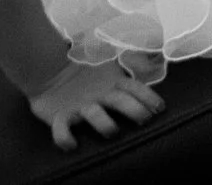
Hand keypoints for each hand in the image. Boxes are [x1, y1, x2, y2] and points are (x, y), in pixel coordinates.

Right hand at [30, 58, 162, 150]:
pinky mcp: (60, 115)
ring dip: (104, 123)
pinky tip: (72, 146)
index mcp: (114, 82)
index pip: (135, 87)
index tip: (160, 108)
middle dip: (134, 109)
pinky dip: (64, 137)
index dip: (148, 97)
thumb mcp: (111, 69)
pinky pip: (60, 128)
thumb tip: (152, 67)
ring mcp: (80, 105)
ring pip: (94, 115)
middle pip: (120, 100)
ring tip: (112, 132)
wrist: (51, 71)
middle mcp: (100, 94)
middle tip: (144, 119)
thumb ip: (131, 69)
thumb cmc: (88, 73)